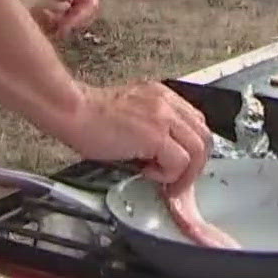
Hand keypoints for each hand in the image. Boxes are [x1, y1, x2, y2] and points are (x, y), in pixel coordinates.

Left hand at [0, 0, 100, 33]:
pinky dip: (25, 16)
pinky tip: (17, 11)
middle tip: (45, 25)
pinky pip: (31, 14)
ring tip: (29, 16)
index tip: (65, 25)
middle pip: (70, 15)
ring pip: (50, 18)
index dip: (79, 16)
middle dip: (58, 22)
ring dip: (41, 22)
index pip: (89, 1)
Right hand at [55, 82, 211, 190]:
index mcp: (161, 96)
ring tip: (164, 180)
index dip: (192, 149)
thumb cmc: (91, 116)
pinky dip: (168, 174)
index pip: (195, 123)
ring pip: (198, 149)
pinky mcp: (155, 134)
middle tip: (178, 180)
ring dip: (184, 172)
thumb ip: (151, 128)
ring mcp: (163, 116)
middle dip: (195, 164)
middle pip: (204, 136)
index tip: (181, 166)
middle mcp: (167, 103)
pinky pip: (179, 161)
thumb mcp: (131, 115)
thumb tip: (161, 158)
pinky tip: (146, 171)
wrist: (73, 110)